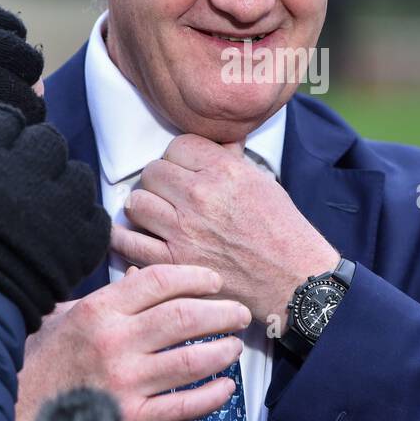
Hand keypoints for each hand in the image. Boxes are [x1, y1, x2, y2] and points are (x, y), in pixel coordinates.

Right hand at [0, 104, 108, 331]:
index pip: (9, 120)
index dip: (5, 137)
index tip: (0, 153)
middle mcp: (27, 169)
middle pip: (49, 142)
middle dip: (39, 158)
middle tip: (26, 183)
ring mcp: (59, 204)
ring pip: (78, 176)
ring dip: (65, 189)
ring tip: (46, 213)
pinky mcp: (82, 239)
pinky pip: (95, 216)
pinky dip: (81, 224)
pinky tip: (62, 237)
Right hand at [9, 264, 249, 420]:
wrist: (19, 420)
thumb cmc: (39, 368)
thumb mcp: (62, 319)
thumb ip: (104, 300)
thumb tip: (139, 278)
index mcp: (98, 312)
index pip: (159, 281)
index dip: (195, 277)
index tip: (214, 281)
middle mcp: (115, 343)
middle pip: (185, 317)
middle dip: (221, 312)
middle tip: (238, 312)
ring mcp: (125, 383)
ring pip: (192, 360)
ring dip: (222, 351)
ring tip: (234, 345)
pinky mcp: (132, 419)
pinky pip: (184, 406)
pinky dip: (212, 396)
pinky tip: (225, 388)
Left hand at [111, 134, 338, 325]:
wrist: (293, 278)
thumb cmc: (282, 230)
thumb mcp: (262, 182)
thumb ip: (231, 160)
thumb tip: (217, 143)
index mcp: (224, 170)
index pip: (177, 146)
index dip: (179, 159)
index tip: (184, 172)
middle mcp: (200, 196)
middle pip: (152, 172)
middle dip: (160, 183)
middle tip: (170, 196)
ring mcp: (183, 230)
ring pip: (137, 203)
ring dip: (145, 209)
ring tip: (158, 217)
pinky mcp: (173, 262)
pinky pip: (128, 241)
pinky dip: (126, 237)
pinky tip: (135, 236)